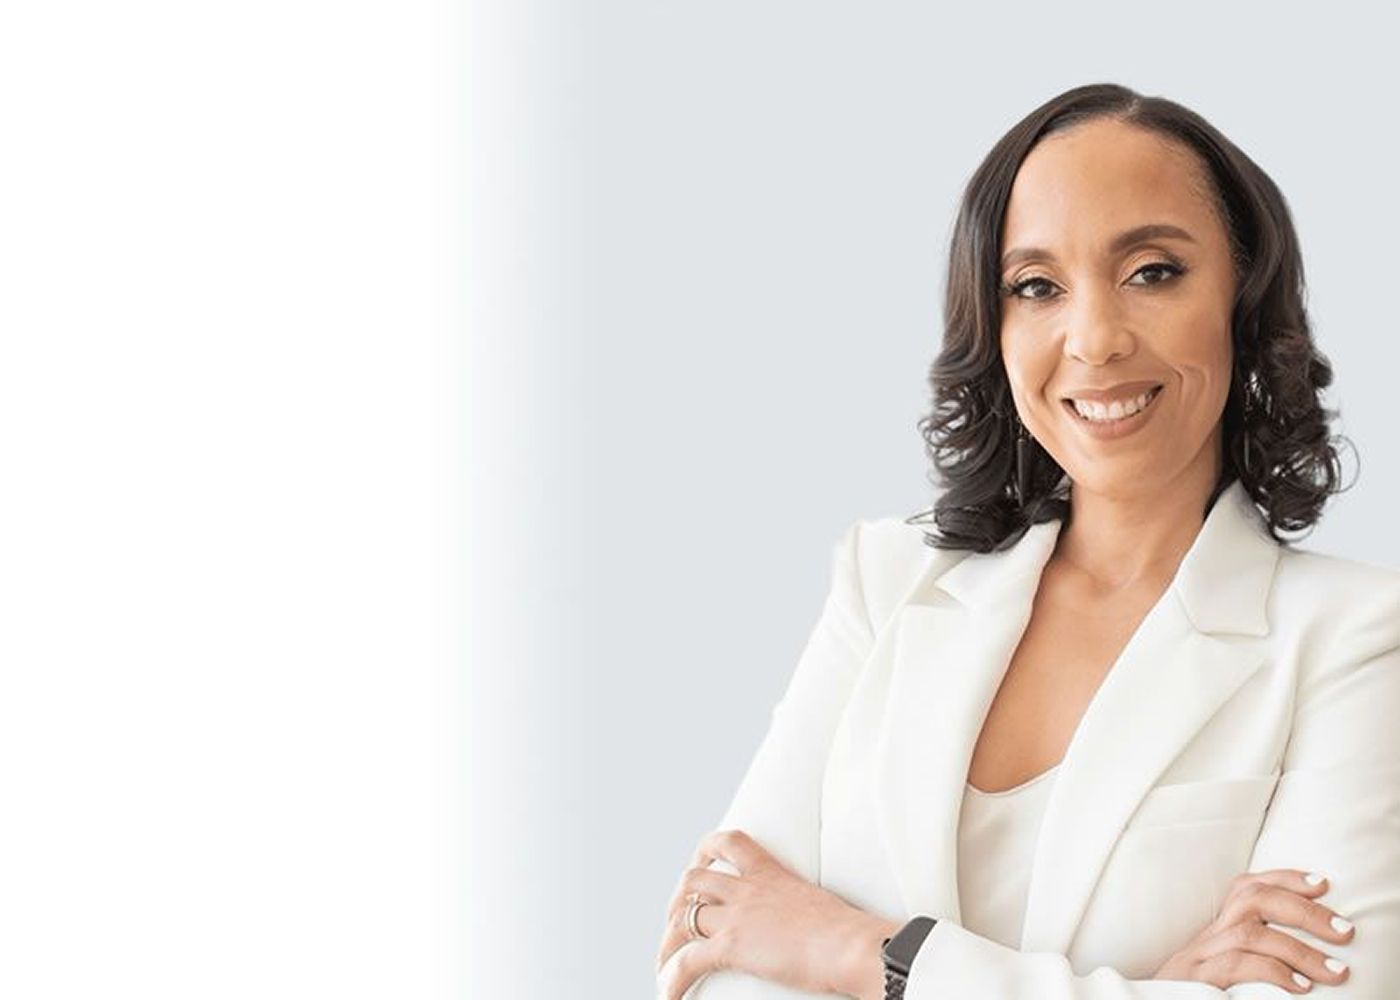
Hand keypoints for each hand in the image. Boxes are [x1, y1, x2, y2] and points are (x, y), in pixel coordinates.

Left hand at [655, 829, 890, 999]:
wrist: (851, 945)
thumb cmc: (850, 932)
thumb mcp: (820, 906)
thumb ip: (803, 910)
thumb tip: (810, 930)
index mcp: (772, 873)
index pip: (731, 842)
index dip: (707, 849)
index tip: (700, 862)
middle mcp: (748, 888)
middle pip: (693, 880)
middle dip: (676, 901)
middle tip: (675, 923)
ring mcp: (738, 916)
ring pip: (683, 917)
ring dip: (667, 941)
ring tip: (664, 962)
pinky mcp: (733, 946)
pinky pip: (688, 960)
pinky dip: (672, 978)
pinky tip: (668, 993)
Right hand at [1151, 869, 1354, 992]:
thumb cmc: (1194, 998)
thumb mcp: (1221, 974)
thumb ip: (1249, 958)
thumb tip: (1305, 956)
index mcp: (1214, 933)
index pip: (1245, 887)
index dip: (1284, 878)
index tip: (1322, 884)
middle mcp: (1205, 939)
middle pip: (1250, 900)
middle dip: (1303, 910)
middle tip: (1345, 930)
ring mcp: (1197, 960)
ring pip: (1248, 933)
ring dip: (1299, 950)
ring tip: (1336, 971)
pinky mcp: (1195, 983)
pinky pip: (1234, 967)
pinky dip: (1273, 973)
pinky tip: (1301, 989)